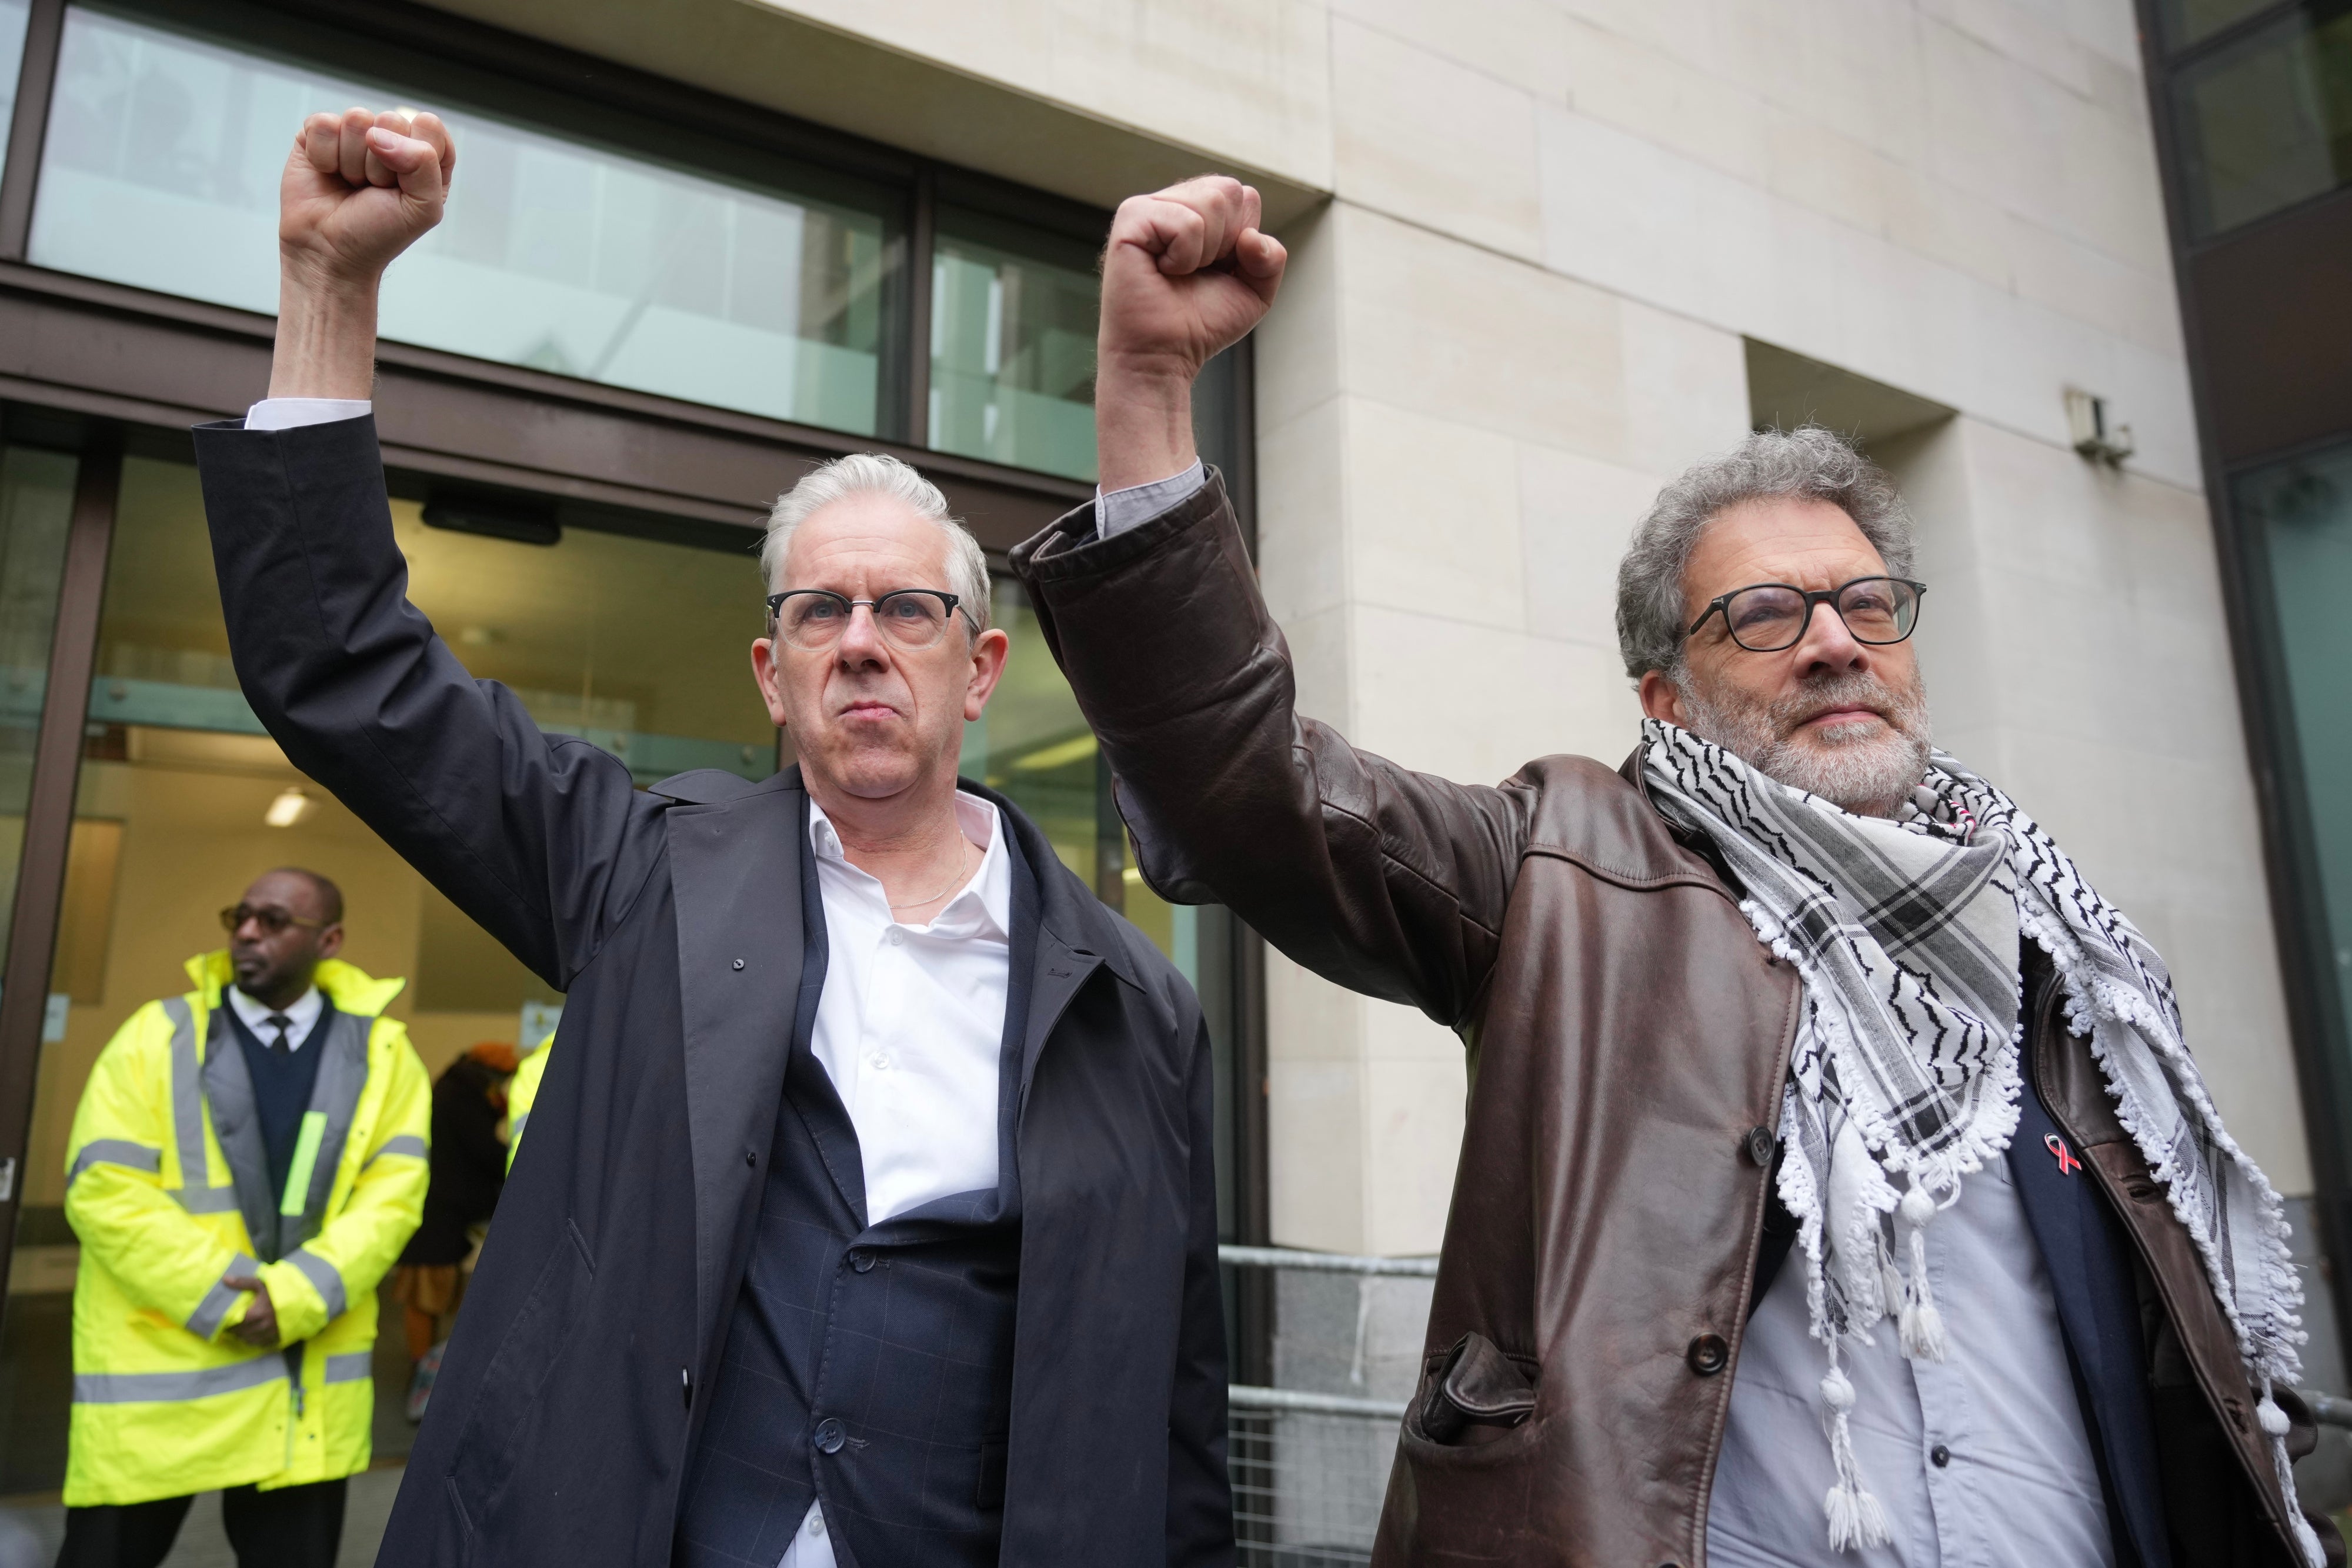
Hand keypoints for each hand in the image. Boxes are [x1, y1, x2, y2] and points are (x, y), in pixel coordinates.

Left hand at [223, 1274, 279, 1346]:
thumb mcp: (261, 1284)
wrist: (303, 1299)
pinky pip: (261, 1344)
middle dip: (234, 1331)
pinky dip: (255, 1341)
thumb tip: (225, 1279)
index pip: (235, 1324)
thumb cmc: (279, 1291)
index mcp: (256, 1314)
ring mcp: (271, 1333)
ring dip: (243, 1337)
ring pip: (249, 1340)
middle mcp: (262, 1326)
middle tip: (231, 1326)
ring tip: (241, 1331)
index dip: (228, 1324)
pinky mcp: (278, 1337)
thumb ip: (242, 1282)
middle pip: (241, 1334)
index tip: (225, 1322)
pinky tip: (254, 1335)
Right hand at [279, 107, 454, 291]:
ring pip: (356, 119)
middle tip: (372, 190)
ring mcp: (354, 134)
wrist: (328, 251)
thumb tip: (380, 134)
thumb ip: (424, 164)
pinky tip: (327, 174)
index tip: (403, 186)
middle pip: (391, 119)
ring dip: (352, 161)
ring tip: (351, 184)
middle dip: (381, 163)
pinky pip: (323, 124)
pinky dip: (323, 155)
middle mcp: (390, 139)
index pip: (428, 125)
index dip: (415, 155)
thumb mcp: (422, 209)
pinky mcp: (319, 134)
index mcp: (424, 155)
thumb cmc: (378, 233)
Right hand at [1094, 177, 1285, 490]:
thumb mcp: (1255, 292)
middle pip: (1230, 191)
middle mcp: (1172, 202)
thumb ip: (1271, 258)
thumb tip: (1251, 237)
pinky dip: (1184, 256)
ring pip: (1211, 202)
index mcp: (1198, 209)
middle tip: (1197, 272)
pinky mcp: (1131, 220)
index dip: (1242, 239)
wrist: (1164, 356)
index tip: (1217, 270)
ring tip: (1178, 273)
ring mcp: (1149, 207)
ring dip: (1206, 252)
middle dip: (1227, 242)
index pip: (1243, 196)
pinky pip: (1185, 222)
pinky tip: (1163, 271)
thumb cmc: (1201, 324)